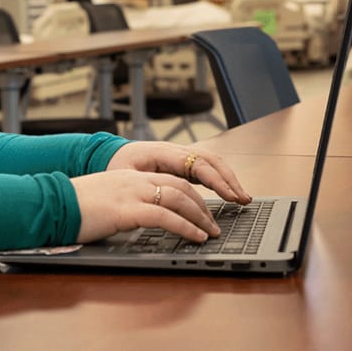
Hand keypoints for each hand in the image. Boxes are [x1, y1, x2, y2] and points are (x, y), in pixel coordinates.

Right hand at [71, 170, 219, 243]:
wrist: (51, 203)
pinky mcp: (126, 210)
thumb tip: (135, 217)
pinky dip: (185, 227)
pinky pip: (165, 217)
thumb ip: (122, 202)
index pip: (169, 180)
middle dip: (202, 206)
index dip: (191, 195)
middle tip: (213, 223)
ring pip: (178, 198)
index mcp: (128, 176)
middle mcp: (133, 180)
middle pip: (180, 186)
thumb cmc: (71, 205)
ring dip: (200, 217)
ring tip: (211, 232)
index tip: (202, 210)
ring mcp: (131, 193)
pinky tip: (195, 237)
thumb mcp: (102, 198)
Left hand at [106, 142, 250, 204]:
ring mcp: (180, 155)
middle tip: (243, 200)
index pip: (197, 164)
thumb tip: (162, 198)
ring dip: (228, 179)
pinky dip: (220, 179)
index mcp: (163, 153)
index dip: (216, 180)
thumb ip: (145, 184)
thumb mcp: (125, 176)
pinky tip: (228, 193)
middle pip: (211, 161)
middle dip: (230, 180)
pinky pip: (206, 168)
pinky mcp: (181, 163)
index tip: (230, 195)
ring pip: (212, 163)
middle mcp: (175, 151)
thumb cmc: (115, 165)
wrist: (108, 154)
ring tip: (242, 198)